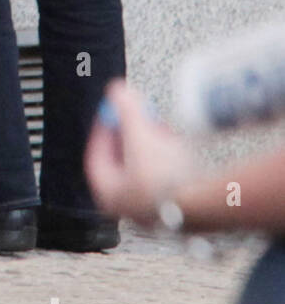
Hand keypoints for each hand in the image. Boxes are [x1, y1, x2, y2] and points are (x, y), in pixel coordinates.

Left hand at [84, 80, 197, 225]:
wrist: (206, 206)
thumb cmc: (165, 178)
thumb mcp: (140, 134)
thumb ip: (126, 109)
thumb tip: (116, 90)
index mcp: (108, 194)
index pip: (97, 155)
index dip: (105, 129)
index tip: (114, 112)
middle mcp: (129, 208)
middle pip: (123, 162)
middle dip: (132, 135)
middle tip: (140, 117)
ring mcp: (155, 212)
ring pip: (147, 170)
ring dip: (153, 145)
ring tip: (162, 128)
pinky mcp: (179, 211)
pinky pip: (167, 180)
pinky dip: (170, 161)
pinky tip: (181, 149)